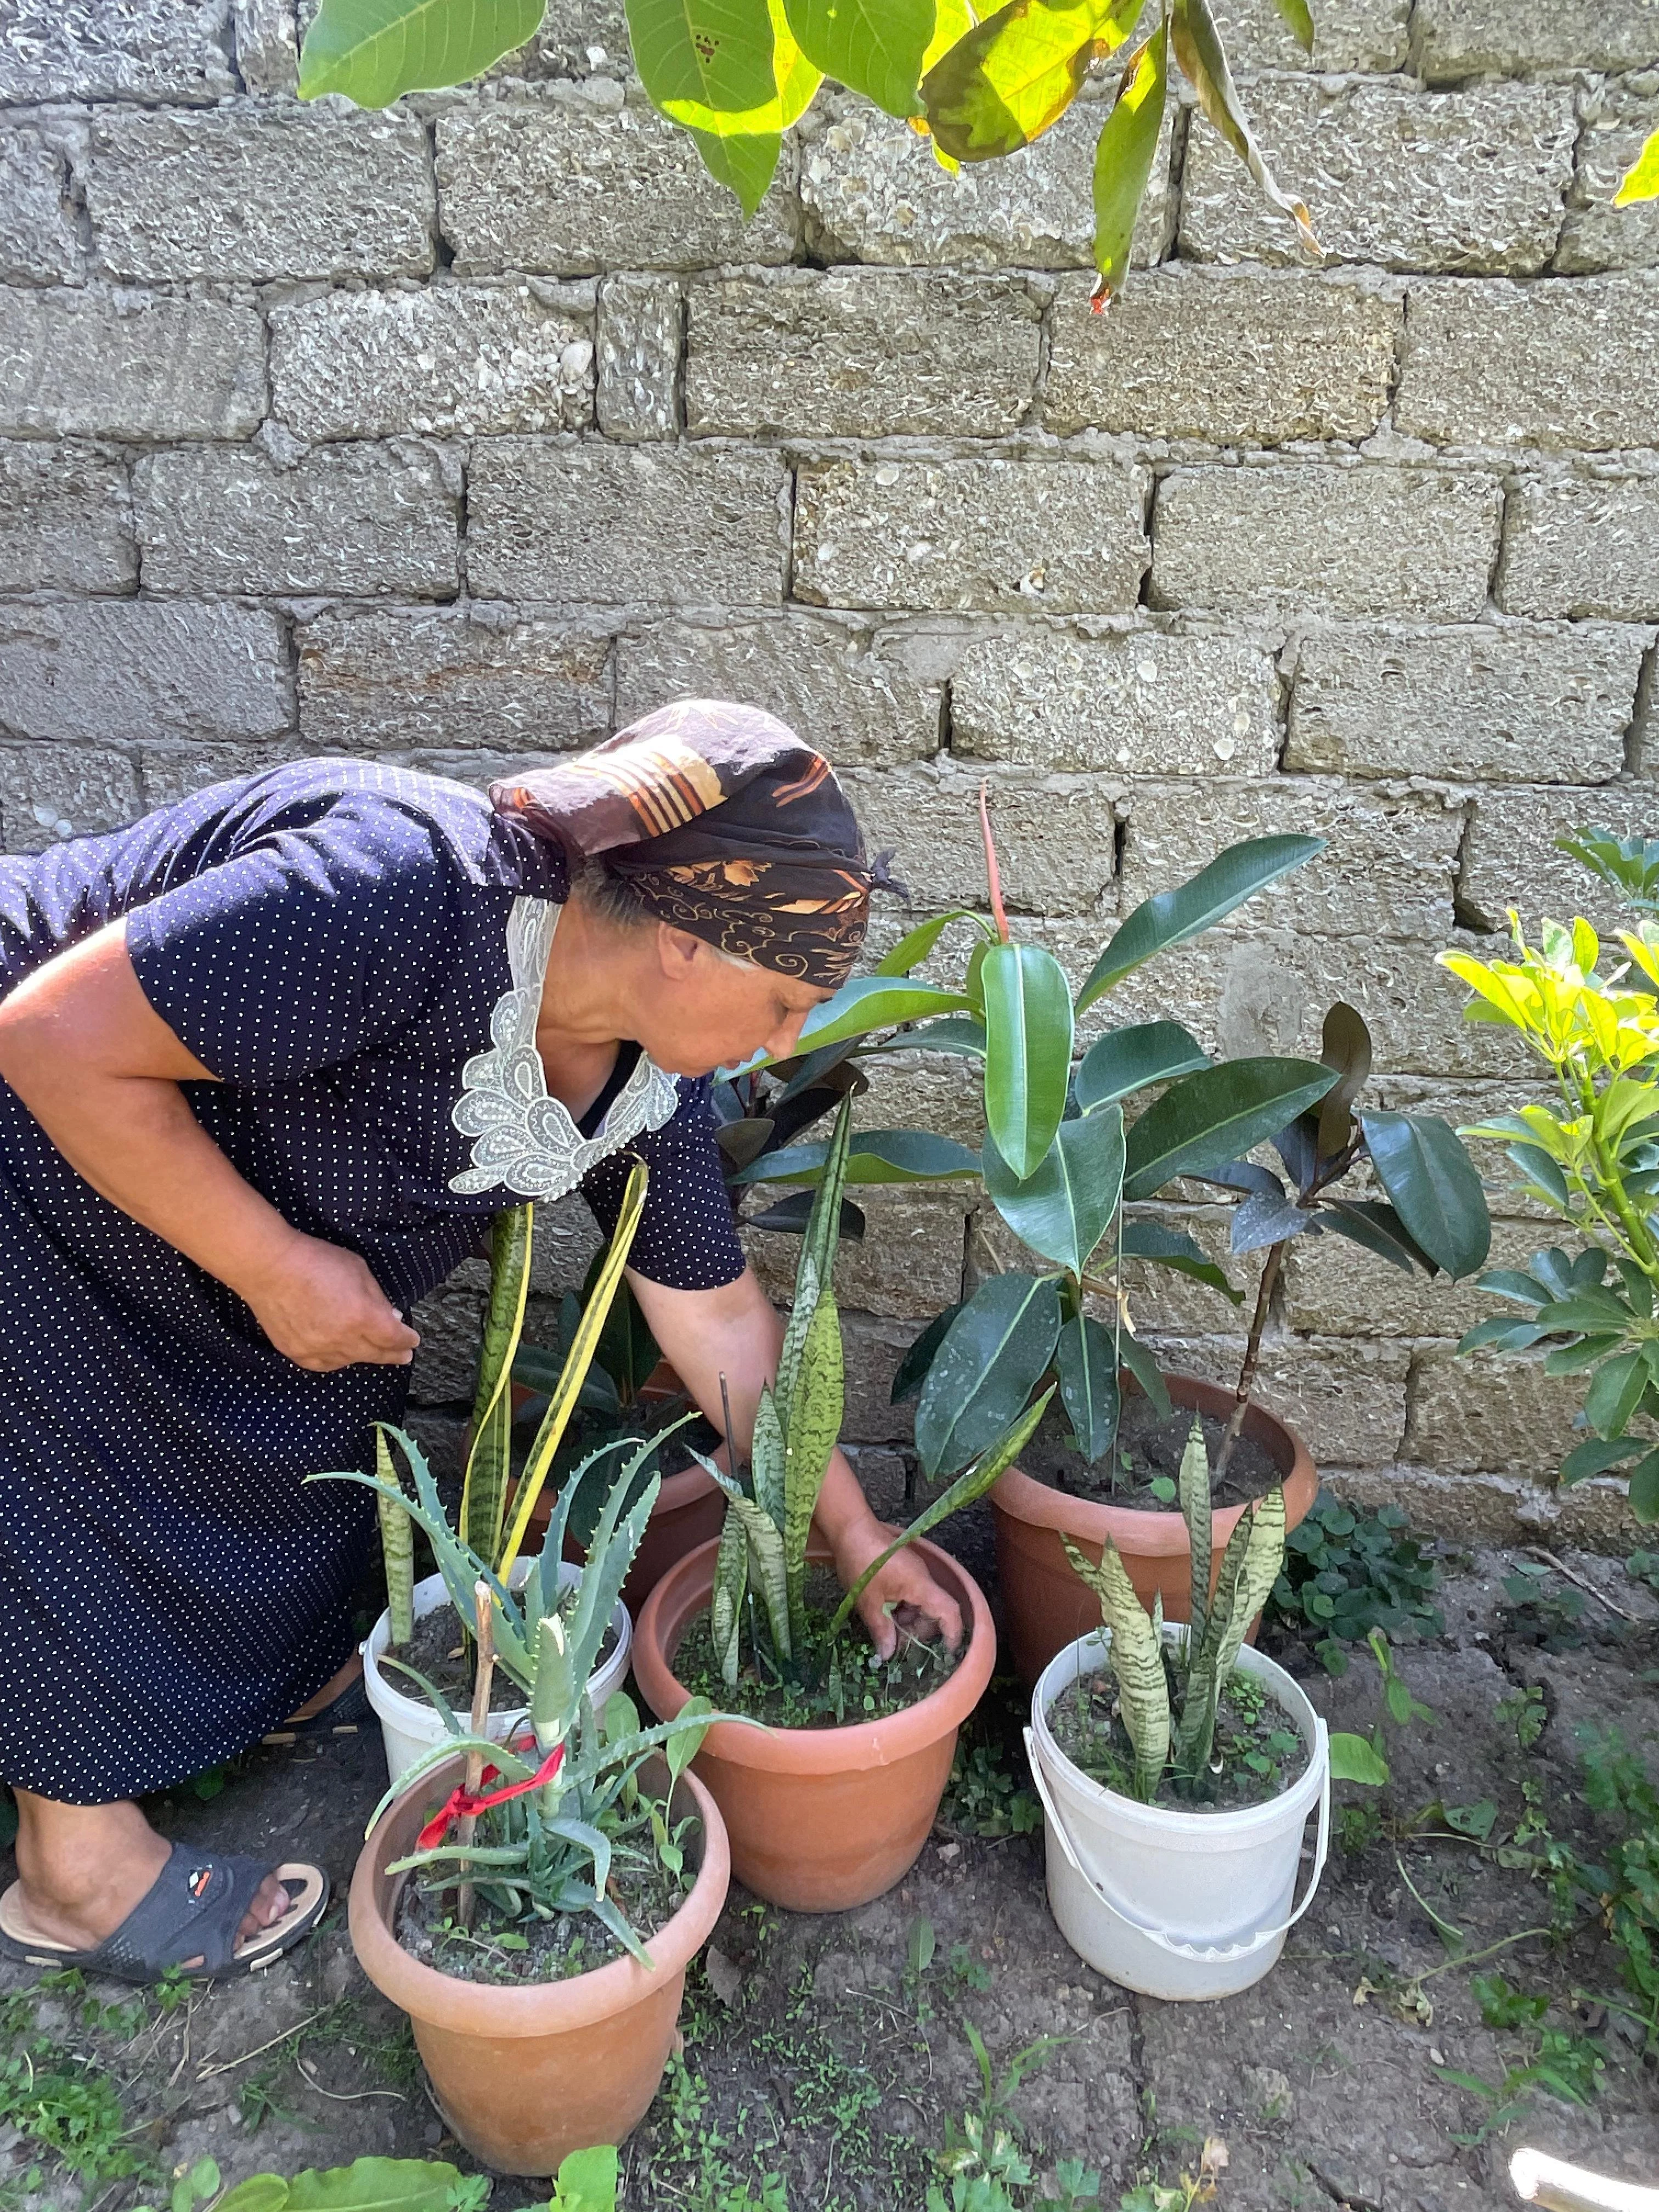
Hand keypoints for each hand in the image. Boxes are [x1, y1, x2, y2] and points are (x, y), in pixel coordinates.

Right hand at [238, 1233, 420, 1371]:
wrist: (270, 1267)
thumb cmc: (316, 1260)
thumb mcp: (358, 1270)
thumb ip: (377, 1297)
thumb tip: (391, 1317)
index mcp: (363, 1317)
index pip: (394, 1338)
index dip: (406, 1340)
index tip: (412, 1340)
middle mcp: (343, 1339)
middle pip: (375, 1354)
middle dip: (393, 1354)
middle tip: (403, 1357)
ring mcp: (318, 1349)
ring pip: (350, 1361)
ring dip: (364, 1356)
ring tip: (372, 1352)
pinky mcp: (297, 1352)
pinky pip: (324, 1364)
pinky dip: (337, 1360)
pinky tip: (343, 1355)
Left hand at [830, 1518, 963, 1660]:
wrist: (850, 1527)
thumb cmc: (860, 1562)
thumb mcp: (868, 1602)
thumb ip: (881, 1630)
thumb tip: (888, 1655)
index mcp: (921, 1585)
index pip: (949, 1612)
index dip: (952, 1634)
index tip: (945, 1653)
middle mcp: (924, 1578)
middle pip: (934, 1611)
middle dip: (918, 1631)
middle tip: (895, 1643)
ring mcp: (914, 1571)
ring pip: (920, 1603)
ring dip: (907, 1619)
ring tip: (884, 1627)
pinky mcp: (904, 1568)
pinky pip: (911, 1593)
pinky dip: (901, 1607)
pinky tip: (882, 1612)